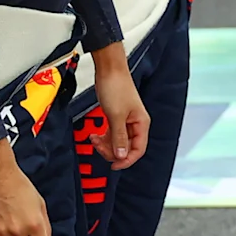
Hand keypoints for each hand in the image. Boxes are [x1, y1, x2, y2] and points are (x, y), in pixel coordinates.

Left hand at [91, 49, 149, 168]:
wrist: (108, 69)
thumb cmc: (116, 87)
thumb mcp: (116, 116)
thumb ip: (119, 138)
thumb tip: (122, 156)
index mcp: (142, 124)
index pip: (138, 150)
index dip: (126, 160)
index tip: (113, 166)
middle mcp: (136, 124)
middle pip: (127, 148)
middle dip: (112, 151)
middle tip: (98, 147)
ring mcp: (126, 120)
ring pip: (118, 142)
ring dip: (106, 145)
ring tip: (94, 140)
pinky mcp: (117, 116)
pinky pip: (112, 134)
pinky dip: (103, 137)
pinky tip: (95, 136)